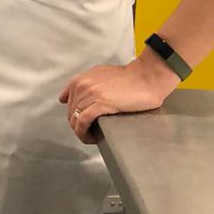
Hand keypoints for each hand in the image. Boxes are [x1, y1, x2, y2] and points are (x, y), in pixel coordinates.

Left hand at [59, 51, 178, 142]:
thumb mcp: (101, 74)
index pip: (67, 102)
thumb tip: (70, 98)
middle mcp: (82, 86)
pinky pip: (83, 123)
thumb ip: (87, 84)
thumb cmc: (129, 77)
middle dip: (79, 125)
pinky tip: (93, 138)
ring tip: (93, 137)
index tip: (81, 121)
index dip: (74, 114)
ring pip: (75, 120)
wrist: (146, 77)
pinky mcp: (99, 105)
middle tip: (91, 132)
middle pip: (71, 113)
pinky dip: (85, 134)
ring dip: (82, 132)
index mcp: (81, 79)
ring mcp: (89, 95)